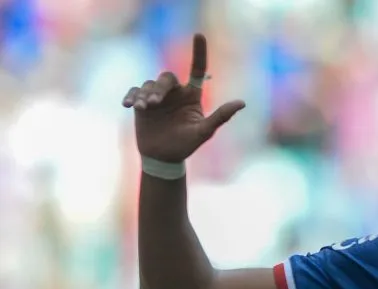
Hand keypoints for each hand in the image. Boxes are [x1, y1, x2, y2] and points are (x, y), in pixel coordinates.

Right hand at [122, 33, 244, 162]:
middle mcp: (175, 93)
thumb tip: (242, 102)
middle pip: (166, 78)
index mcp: (191, 96)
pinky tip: (128, 105)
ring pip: (149, 84)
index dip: (199, 52)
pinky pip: (135, 92)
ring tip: (143, 108)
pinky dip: (131, 97)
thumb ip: (221, 116)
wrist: (163, 157)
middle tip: (155, 103)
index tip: (199, 35)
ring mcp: (157, 97)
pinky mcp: (141, 103)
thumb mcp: (204, 132)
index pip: (197, 70)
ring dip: (145, 95)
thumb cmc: (186, 145)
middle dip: (160, 88)